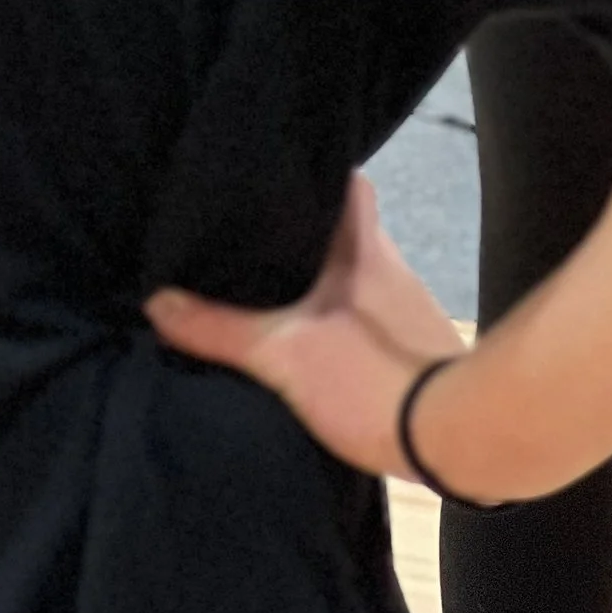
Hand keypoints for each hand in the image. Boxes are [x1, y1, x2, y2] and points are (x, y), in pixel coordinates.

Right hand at [148, 176, 469, 480]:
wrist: (454, 436)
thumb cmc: (369, 376)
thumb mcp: (281, 354)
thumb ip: (218, 328)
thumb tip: (157, 300)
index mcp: (364, 249)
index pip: (350, 185)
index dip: (319, 176)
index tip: (276, 179)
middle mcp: (391, 267)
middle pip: (349, 234)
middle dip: (307, 236)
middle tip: (254, 244)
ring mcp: (409, 309)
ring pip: (358, 278)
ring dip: (323, 282)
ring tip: (272, 293)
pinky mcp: (417, 349)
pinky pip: (368, 319)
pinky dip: (340, 322)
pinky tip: (313, 343)